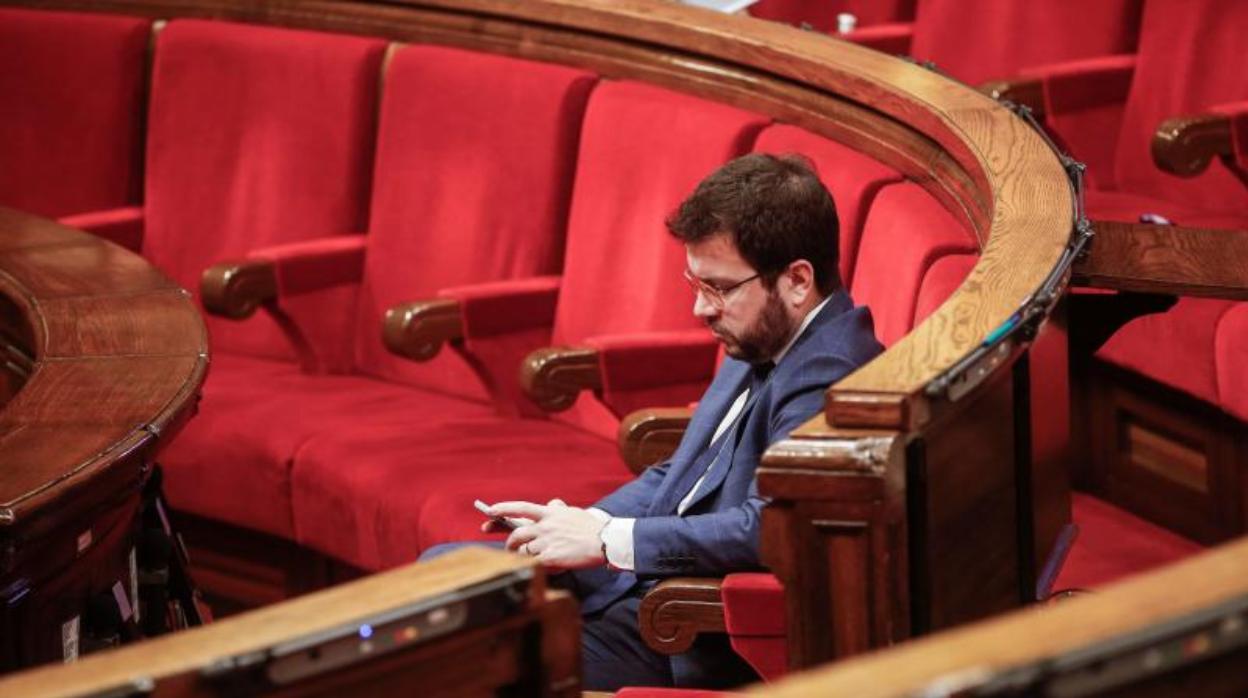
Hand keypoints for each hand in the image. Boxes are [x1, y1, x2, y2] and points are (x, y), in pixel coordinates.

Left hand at [489, 500, 607, 569]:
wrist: (605, 541)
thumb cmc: (591, 528)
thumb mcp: (573, 512)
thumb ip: (559, 509)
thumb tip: (552, 503)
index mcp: (550, 513)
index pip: (521, 507)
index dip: (503, 508)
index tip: (490, 510)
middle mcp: (546, 525)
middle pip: (517, 533)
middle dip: (509, 542)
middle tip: (509, 547)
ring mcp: (548, 541)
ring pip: (523, 550)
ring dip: (520, 557)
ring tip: (523, 560)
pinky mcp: (552, 556)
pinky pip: (534, 563)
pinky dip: (533, 566)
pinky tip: (539, 568)